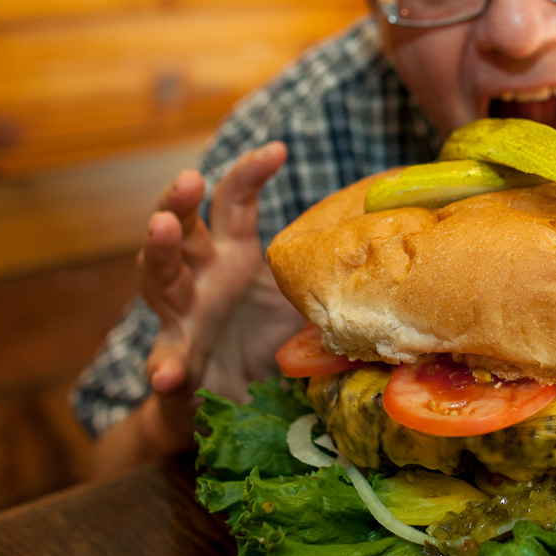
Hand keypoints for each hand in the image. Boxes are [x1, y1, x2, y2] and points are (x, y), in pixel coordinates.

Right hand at [135, 142, 302, 456]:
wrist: (229, 405)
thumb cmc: (264, 341)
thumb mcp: (299, 307)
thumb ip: (329, 287)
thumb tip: (397, 270)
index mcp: (231, 255)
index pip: (232, 203)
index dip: (249, 173)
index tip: (278, 149)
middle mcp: (201, 277)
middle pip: (182, 228)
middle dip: (181, 199)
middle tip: (189, 179)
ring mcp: (182, 317)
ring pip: (158, 278)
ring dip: (159, 252)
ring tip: (162, 228)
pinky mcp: (175, 363)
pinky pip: (165, 364)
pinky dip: (164, 367)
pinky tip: (168, 373)